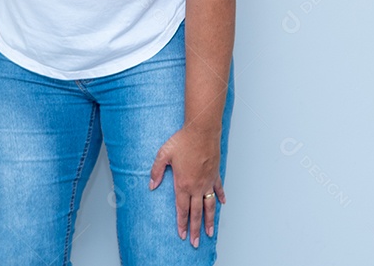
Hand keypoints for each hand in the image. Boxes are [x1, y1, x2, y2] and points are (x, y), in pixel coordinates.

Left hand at [149, 125, 224, 247]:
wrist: (201, 131)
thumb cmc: (182, 141)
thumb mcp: (163, 154)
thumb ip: (156, 171)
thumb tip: (151, 185)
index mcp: (183, 184)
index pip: (182, 209)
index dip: (181, 223)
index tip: (181, 234)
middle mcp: (196, 186)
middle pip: (196, 213)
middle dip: (195, 229)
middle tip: (195, 242)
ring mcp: (207, 181)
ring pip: (209, 206)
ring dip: (210, 220)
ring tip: (210, 232)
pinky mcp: (215, 174)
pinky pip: (218, 189)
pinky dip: (220, 197)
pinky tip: (222, 204)